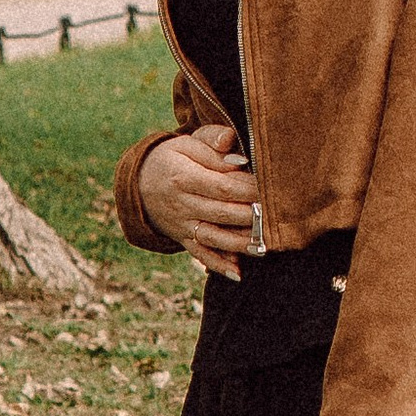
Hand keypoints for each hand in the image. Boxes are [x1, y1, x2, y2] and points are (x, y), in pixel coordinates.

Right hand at [138, 123, 258, 276]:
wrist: (140, 183)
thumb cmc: (173, 158)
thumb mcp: (187, 143)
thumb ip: (212, 142)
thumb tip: (232, 145)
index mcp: (183, 177)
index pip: (221, 186)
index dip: (248, 189)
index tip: (270, 187)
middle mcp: (181, 204)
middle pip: (221, 213)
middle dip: (250, 216)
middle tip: (276, 215)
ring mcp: (182, 225)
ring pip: (213, 237)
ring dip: (240, 244)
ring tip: (264, 245)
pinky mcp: (183, 239)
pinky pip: (200, 254)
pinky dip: (218, 265)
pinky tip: (238, 273)